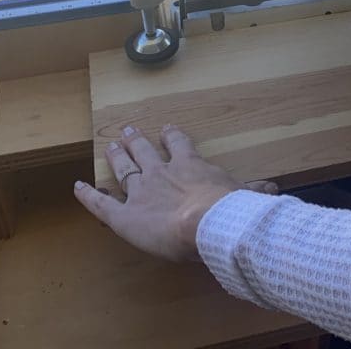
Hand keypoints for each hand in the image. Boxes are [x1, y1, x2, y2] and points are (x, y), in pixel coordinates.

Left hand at [74, 124, 277, 261]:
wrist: (206, 222)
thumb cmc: (228, 208)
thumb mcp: (244, 195)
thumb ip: (253, 191)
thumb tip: (273, 191)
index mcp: (189, 165)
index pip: (179, 145)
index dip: (172, 137)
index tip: (167, 128)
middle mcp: (162, 172)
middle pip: (145, 152)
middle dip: (136, 141)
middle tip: (128, 130)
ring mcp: (140, 191)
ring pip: (124, 169)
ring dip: (117, 157)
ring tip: (110, 145)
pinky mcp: (123, 215)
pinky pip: (102, 203)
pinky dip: (88, 195)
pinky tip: (78, 186)